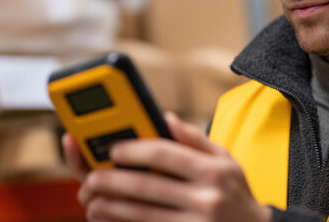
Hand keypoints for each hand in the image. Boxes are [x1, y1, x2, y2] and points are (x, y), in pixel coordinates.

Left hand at [61, 113, 270, 221]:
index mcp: (214, 170)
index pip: (164, 153)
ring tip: (92, 199)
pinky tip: (108, 218)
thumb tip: (164, 117)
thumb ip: (194, 139)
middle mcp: (207, 198)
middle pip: (146, 186)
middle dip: (112, 181)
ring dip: (110, 207)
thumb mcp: (226, 161)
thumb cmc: (237, 193)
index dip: (133, 150)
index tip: (113, 149)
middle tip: (91, 177)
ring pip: (142, 214)